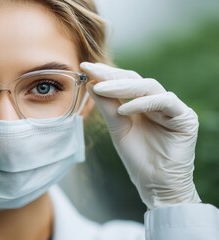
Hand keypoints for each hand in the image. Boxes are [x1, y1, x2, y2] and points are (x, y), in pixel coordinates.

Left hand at [80, 62, 200, 208]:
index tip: (85, 67)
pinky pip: (164, 102)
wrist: (155, 184)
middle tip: (91, 70)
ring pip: (149, 87)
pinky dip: (143, 103)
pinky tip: (124, 108)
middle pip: (136, 79)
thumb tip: (91, 83)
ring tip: (100, 88)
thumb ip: (107, 106)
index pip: (125, 82)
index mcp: (144, 103)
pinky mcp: (185, 118)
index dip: (106, 74)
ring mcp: (174, 108)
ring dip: (123, 86)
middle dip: (111, 75)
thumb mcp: (117, 127)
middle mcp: (159, 102)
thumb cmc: (138, 157)